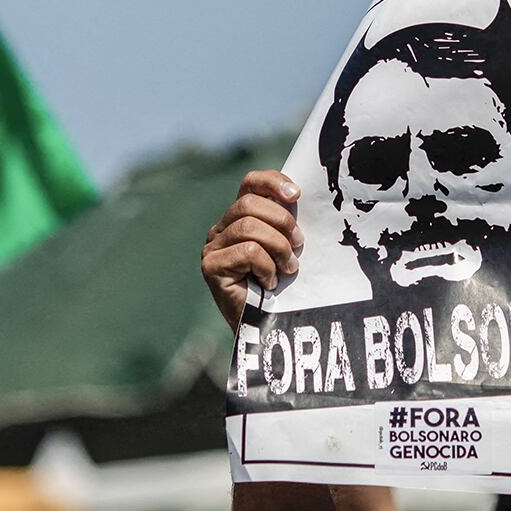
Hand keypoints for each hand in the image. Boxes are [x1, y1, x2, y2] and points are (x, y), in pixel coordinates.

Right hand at [201, 170, 302, 330]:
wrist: (265, 328)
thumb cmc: (279, 287)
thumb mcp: (285, 247)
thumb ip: (285, 223)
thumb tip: (298, 195)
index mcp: (239, 218)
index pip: (250, 184)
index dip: (273, 182)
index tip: (297, 195)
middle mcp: (221, 229)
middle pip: (249, 203)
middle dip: (282, 222)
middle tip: (297, 246)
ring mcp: (212, 247)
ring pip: (249, 227)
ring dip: (278, 248)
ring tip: (287, 268)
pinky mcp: (211, 267)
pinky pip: (248, 252)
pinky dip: (267, 267)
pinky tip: (269, 283)